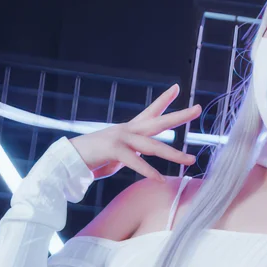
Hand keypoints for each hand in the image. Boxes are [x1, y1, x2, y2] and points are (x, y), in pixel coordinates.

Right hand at [68, 85, 201, 180]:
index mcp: (129, 129)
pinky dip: (147, 171)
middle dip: (179, 116)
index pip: (150, 112)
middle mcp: (127, 130)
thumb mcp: (117, 156)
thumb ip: (131, 154)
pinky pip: (134, 161)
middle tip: (198, 108)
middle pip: (158, 121)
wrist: (68, 158)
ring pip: (152, 145)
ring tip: (190, 160)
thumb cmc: (93, 159)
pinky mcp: (112, 150)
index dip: (164, 100)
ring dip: (172, 154)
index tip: (177, 88)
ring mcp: (120, 138)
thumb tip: (141, 158)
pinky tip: (160, 179)